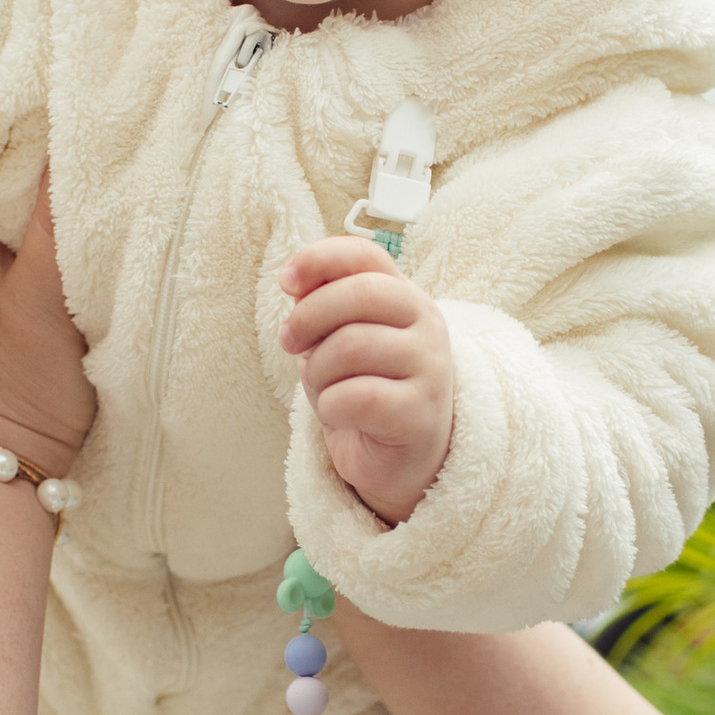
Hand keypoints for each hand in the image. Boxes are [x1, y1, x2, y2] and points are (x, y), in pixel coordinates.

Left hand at [280, 234, 453, 523]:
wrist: (399, 458)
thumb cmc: (365, 390)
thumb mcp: (339, 340)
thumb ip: (322, 307)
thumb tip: (296, 282)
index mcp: (405, 297)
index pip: (366, 256)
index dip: (319, 259)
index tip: (285, 281)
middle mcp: (425, 325)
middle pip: (360, 294)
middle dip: (309, 317)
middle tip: (290, 343)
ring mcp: (429, 368)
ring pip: (352, 346)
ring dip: (318, 371)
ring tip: (323, 387)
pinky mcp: (419, 413)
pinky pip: (356, 397)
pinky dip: (330, 407)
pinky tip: (338, 414)